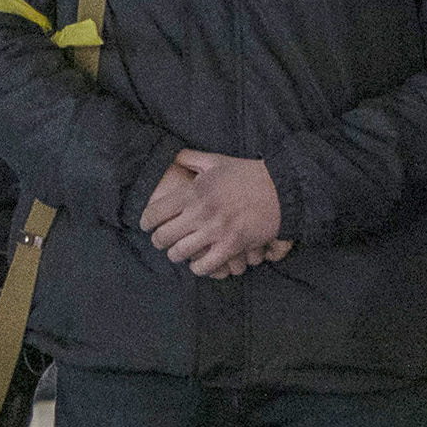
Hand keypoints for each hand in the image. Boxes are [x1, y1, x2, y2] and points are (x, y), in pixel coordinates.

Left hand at [140, 151, 284, 279]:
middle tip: (160, 241)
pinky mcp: (231, 246)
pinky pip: (205, 266)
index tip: (146, 225)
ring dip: (176, 255)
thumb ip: (192, 158)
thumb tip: (175, 157)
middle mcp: (201, 212)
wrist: (280, 189)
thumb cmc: (247, 174)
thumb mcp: (217, 161)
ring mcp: (216, 231)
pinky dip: (197, 268)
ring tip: (178, 252)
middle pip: (163, 236)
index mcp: (194, 191)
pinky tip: (197, 264)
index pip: (156, 212)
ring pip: (180, 253)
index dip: (146, 221)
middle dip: (158, 241)